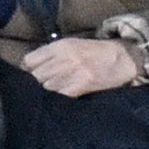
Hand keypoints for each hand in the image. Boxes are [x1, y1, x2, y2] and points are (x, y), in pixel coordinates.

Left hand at [22, 35, 144, 94]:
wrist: (122, 57)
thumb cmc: (96, 52)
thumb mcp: (71, 46)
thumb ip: (51, 55)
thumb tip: (30, 69)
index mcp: (58, 46)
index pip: (28, 61)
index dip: (26, 72)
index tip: (29, 79)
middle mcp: (62, 57)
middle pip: (35, 76)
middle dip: (34, 85)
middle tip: (37, 92)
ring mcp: (71, 71)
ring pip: (45, 88)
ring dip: (44, 95)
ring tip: (48, 99)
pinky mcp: (81, 84)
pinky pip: (59, 96)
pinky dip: (56, 100)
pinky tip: (58, 102)